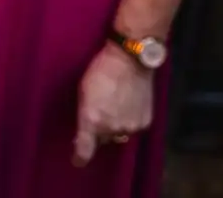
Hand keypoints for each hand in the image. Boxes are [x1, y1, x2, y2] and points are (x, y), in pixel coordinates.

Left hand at [72, 42, 154, 166]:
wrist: (131, 60)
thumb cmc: (100, 70)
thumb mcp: (83, 91)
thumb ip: (84, 114)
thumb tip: (87, 130)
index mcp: (92, 119)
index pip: (85, 148)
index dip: (80, 157)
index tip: (77, 161)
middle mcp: (112, 128)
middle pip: (103, 140)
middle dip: (100, 131)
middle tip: (101, 113)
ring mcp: (130, 126)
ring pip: (119, 135)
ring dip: (115, 126)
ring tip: (115, 106)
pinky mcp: (145, 123)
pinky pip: (134, 129)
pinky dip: (129, 121)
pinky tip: (128, 105)